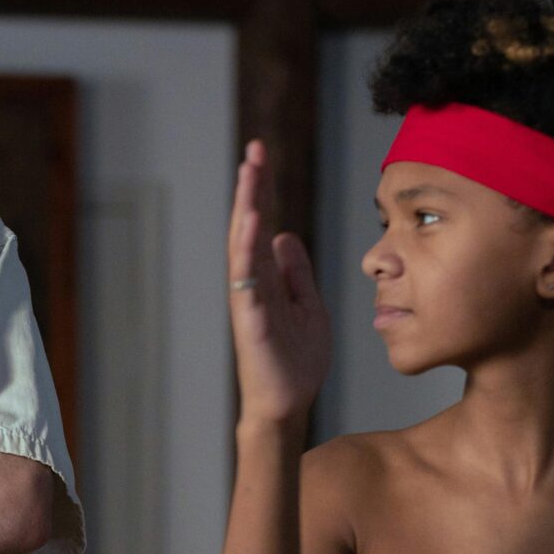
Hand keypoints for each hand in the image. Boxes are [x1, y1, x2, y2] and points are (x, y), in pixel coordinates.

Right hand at [227, 139, 330, 425]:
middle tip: (253, 148)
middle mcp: (253, 282)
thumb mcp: (309, 306)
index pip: (263, 225)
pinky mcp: (252, 317)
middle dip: (251, 187)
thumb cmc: (296, 362)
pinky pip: (248, 276)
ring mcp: (250, 298)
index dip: (262, 190)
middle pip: (250, 225)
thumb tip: (285, 235)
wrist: (288, 404)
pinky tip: (254, 218)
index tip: (260, 155)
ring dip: (247, 205)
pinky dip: (248, 247)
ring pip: (244, 243)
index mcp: (268, 278)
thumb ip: (297, 273)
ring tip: (250, 171)